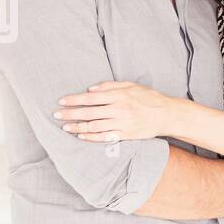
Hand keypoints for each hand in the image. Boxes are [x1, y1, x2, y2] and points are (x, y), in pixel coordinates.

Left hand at [53, 80, 177, 141]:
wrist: (166, 114)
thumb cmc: (147, 97)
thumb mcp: (130, 85)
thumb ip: (109, 86)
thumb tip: (90, 89)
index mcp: (118, 95)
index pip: (90, 98)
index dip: (74, 100)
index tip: (61, 101)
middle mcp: (119, 109)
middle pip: (89, 112)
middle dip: (70, 114)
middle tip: (56, 115)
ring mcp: (122, 123)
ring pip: (94, 126)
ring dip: (77, 127)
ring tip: (65, 127)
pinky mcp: (126, 135)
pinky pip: (105, 137)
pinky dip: (91, 137)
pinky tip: (81, 136)